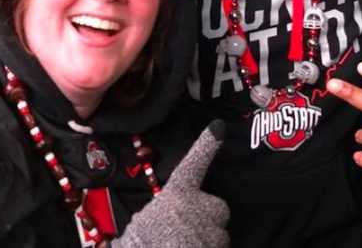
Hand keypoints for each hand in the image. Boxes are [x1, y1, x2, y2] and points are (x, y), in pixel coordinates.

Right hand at [114, 121, 228, 247]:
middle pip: (218, 208)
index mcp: (177, 194)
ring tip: (185, 245)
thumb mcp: (143, 221)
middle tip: (189, 232)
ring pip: (220, 235)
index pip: (194, 163)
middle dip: (209, 219)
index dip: (206, 145)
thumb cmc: (141, 243)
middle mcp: (199, 206)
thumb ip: (164, 211)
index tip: (218, 127)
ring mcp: (212, 229)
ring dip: (208, 240)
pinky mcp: (218, 247)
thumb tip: (172, 215)